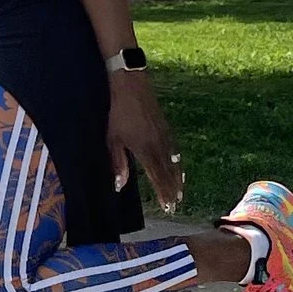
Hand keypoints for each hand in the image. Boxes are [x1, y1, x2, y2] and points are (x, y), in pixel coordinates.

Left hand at [104, 66, 183, 212]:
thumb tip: (119, 186)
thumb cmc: (117, 112)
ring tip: (180, 191)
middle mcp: (158, 144)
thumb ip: (118, 163)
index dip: (163, 192)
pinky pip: (174, 149)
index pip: (157, 177)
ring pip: (173, 162)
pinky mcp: (165, 127)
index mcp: (144, 149)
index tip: (167, 206)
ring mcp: (164, 135)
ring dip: (177, 178)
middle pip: (168, 172)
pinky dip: (178, 161)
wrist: (131, 85)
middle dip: (172, 190)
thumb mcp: (112, 138)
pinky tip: (179, 166)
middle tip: (175, 206)